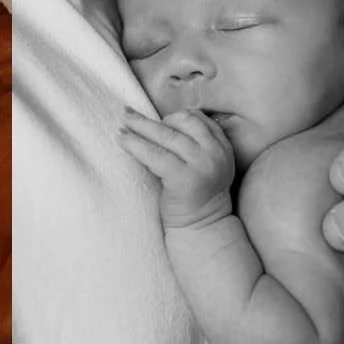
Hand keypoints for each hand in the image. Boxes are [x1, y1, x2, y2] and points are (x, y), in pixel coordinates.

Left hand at [118, 107, 234, 225]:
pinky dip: (135, 146)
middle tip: (128, 115)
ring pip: (165, 136)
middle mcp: (215, 153)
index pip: (197, 118)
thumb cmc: (195, 197)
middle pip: (180, 123)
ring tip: (121, 128)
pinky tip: (122, 141)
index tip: (155, 121)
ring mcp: (201, 165)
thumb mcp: (204, 166)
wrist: (201, 228)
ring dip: (139, 128)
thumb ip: (193, 145)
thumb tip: (158, 124)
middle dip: (151, 120)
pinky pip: (154, 155)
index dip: (173, 116)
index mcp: (222, 147)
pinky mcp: (183, 179)